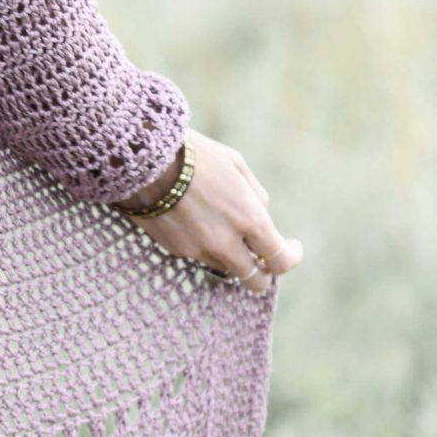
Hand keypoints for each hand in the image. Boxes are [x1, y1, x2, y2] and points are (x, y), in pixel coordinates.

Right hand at [114, 127, 303, 294]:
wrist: (144, 162)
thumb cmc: (195, 156)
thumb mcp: (236, 165)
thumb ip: (255, 194)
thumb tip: (261, 212)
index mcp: (249, 219)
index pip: (280, 258)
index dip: (291, 257)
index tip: (292, 248)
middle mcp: (226, 243)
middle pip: (254, 280)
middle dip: (263, 273)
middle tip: (262, 259)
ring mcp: (198, 251)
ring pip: (226, 269)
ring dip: (232, 259)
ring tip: (226, 234)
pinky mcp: (176, 250)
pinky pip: (200, 257)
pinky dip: (206, 248)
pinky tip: (198, 223)